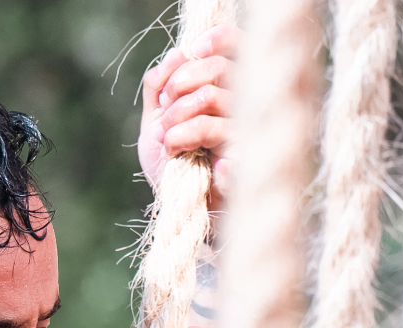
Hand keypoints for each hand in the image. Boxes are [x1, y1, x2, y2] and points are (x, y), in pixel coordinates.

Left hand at [137, 24, 239, 207]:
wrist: (183, 212)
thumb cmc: (174, 168)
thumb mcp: (155, 124)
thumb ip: (158, 87)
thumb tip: (176, 55)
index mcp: (227, 94)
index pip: (237, 47)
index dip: (217, 40)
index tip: (191, 51)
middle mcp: (244, 108)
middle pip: (221, 68)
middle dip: (182, 84)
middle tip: (164, 114)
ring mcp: (247, 133)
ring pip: (212, 97)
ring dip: (177, 117)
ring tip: (168, 142)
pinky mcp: (244, 159)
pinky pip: (218, 133)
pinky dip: (188, 139)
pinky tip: (179, 156)